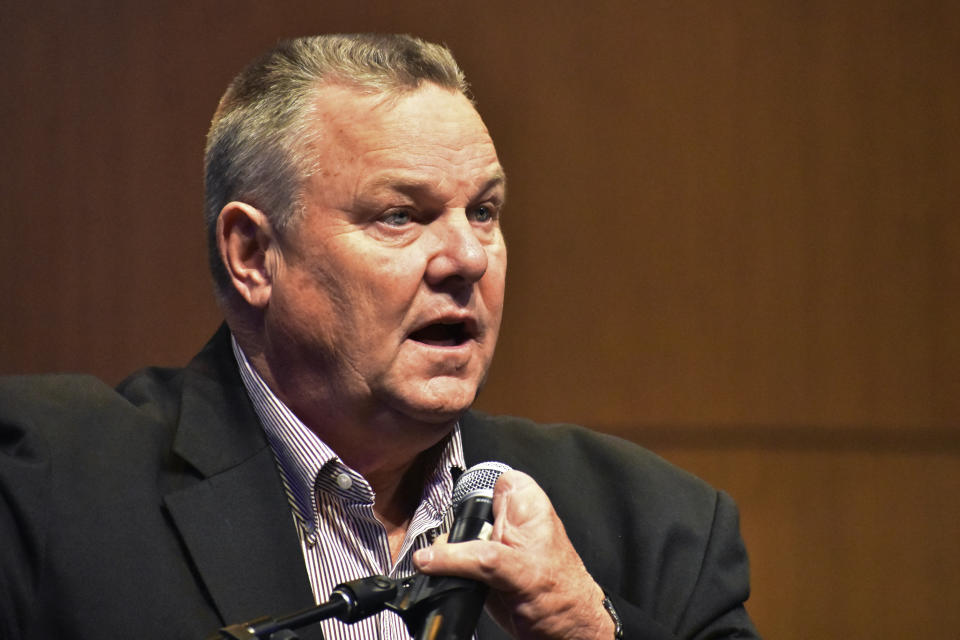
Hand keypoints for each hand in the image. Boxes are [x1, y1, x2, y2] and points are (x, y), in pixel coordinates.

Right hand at [412, 470, 614, 639]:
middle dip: (455, 535)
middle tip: (459, 553)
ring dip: (448, 559)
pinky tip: (460, 585)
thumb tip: (430, 557)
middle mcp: (508, 524)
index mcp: (526, 506)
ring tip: (466, 575)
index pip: (490, 482)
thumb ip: (474, 557)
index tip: (469, 521)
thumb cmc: (562, 597)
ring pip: (455, 541)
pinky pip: (454, 567)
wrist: (564, 634)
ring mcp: (494, 549)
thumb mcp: (514, 568)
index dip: (477, 498)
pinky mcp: (483, 574)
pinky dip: (448, 576)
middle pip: (465, 514)